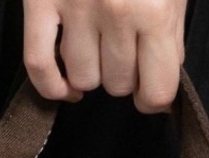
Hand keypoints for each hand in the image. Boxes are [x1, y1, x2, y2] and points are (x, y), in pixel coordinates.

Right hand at [23, 0, 187, 113]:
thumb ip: (169, 34)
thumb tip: (160, 79)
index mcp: (155, 11)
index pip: (157, 91)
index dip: (154, 97)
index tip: (150, 90)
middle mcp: (116, 12)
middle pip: (117, 86)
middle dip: (123, 75)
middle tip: (123, 49)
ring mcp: (75, 8)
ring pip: (82, 79)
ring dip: (90, 72)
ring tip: (95, 48)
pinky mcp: (40, 2)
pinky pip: (38, 65)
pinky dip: (51, 85)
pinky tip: (65, 88)